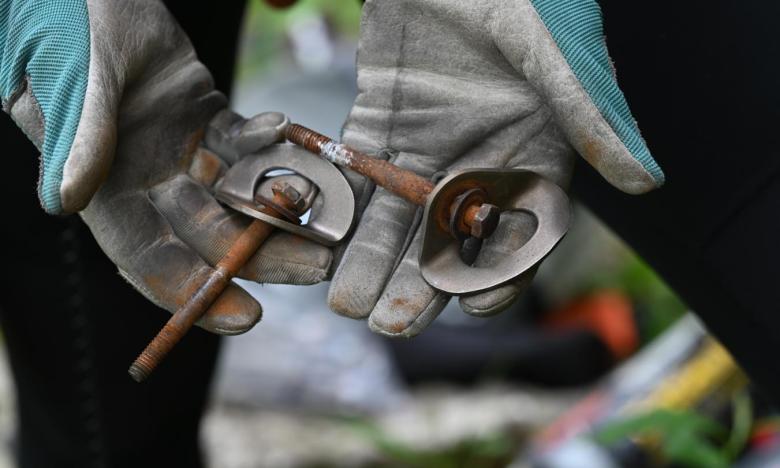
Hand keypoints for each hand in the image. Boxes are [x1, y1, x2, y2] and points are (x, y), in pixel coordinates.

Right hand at [0, 0, 330, 333]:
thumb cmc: (63, 20)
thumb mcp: (71, 75)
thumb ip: (78, 132)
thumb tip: (69, 200)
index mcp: (99, 185)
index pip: (147, 257)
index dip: (194, 291)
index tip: (247, 317)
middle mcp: (141, 178)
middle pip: (207, 234)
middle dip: (261, 254)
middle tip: (318, 265)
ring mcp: (176, 149)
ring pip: (235, 194)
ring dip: (281, 208)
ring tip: (330, 218)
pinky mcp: (204, 116)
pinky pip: (244, 141)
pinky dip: (269, 144)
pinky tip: (290, 135)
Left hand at [325, 0, 664, 335]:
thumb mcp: (557, 50)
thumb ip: (591, 113)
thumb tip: (646, 181)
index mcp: (531, 150)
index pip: (521, 227)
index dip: (503, 268)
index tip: (478, 305)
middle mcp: (477, 157)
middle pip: (449, 234)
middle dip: (420, 280)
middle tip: (390, 325)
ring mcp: (425, 140)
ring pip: (398, 211)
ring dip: (373, 257)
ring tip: (348, 304)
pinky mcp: (380, 116)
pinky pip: (359, 169)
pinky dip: (344, 204)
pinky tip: (326, 242)